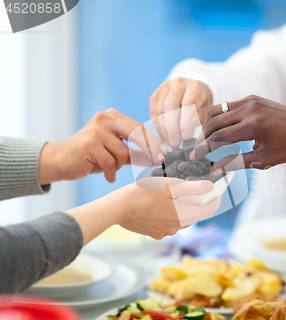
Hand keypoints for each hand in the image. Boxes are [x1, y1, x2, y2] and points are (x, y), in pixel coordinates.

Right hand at [39, 109, 167, 184]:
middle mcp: (105, 118)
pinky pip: (111, 162)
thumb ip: (134, 152)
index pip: (140, 127)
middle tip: (160, 160)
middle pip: (137, 134)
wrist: (59, 161)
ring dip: (119, 165)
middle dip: (150, 149)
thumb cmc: (90, 157)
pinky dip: (110, 172)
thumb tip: (158, 157)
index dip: (154, 141)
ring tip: (108, 167)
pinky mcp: (90, 143)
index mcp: (112, 117)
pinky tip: (107, 175)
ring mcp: (97, 130)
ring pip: (123, 152)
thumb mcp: (114, 152)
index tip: (166, 152)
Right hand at [67, 180, 220, 244]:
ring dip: (181, 209)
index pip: (208, 211)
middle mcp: (176, 228)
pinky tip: (159, 205)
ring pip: (180, 220)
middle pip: (194, 215)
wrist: (117, 208)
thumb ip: (192, 188)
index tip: (216, 194)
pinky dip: (168, 214)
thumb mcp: (169, 185)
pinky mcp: (153, 233)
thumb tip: (209, 188)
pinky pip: (167, 224)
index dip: (214, 202)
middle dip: (196, 204)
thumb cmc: (143, 194)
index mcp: (183, 216)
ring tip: (174, 196)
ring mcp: (164, 232)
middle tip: (194, 191)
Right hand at [150, 78, 211, 148]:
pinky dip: (158, 127)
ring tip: (170, 143)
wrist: (193, 92)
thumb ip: (199, 122)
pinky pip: (153, 113)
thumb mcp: (206, 112)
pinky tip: (164, 138)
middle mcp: (179, 84)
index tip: (186, 137)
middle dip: (172, 128)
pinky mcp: (155, 95)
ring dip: (164, 130)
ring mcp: (165, 88)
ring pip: (160, 110)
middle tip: (175, 144)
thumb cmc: (202, 105)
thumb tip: (188, 139)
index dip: (186, 122)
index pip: (189, 103)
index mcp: (195, 87)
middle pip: (171, 106)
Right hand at [190, 95, 285, 170]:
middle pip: (213, 123)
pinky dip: (218, 118)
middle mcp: (249, 110)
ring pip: (217, 111)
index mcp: (254, 126)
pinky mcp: (251, 98)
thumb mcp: (264, 160)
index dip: (204, 149)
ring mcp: (250, 101)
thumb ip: (236, 163)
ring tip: (204, 141)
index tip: (194, 158)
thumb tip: (213, 169)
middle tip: (196, 151)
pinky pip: (227, 106)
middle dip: (201, 138)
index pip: (219, 138)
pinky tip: (216, 130)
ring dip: (207, 126)